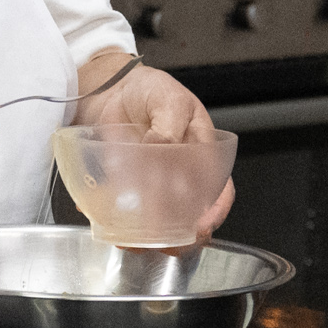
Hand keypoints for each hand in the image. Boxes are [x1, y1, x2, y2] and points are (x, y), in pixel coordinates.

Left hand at [75, 56, 235, 242]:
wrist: (112, 90)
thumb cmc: (150, 92)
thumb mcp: (168, 99)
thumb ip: (170, 126)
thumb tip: (163, 148)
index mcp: (204, 155)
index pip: (219, 192)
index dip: (213, 212)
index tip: (200, 225)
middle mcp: (183, 176)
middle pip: (190, 214)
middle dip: (178, 231)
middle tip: (160, 235)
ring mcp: (156, 185)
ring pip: (160, 220)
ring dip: (148, 234)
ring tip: (131, 237)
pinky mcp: (130, 189)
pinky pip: (127, 211)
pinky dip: (118, 220)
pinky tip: (108, 222)